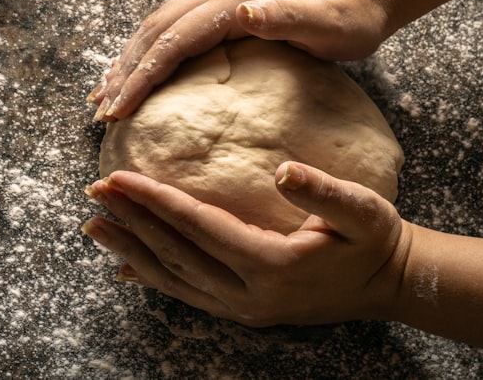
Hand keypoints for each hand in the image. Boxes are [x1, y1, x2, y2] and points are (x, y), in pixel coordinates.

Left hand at [81, 162, 411, 326]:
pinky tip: (127, 267)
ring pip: (174, 278)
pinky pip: (189, 294)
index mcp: (271, 265)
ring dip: (131, 250)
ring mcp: (244, 308)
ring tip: (93, 227)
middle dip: (131, 221)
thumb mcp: (361, 211)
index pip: (197, 227)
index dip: (154, 201)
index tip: (118, 177)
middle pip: (175, 253)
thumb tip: (283, 171)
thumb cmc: (374, 240)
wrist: (389, 284)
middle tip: (93, 192)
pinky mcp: (244, 311)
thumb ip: (323, 192)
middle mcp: (249, 294)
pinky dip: (154, 278)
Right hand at [89, 0, 392, 120]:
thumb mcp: (327, 22)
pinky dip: (148, 49)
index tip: (118, 110)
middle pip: (155, 32)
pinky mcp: (225, 2)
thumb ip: (285, 16)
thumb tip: (243, 12)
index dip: (142, 76)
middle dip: (124, 71)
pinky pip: (174, 26)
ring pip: (158, 26)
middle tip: (100, 111)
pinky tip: (139, 68)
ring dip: (128, 59)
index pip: (174, 41)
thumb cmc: (351, 16)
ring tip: (103, 93)